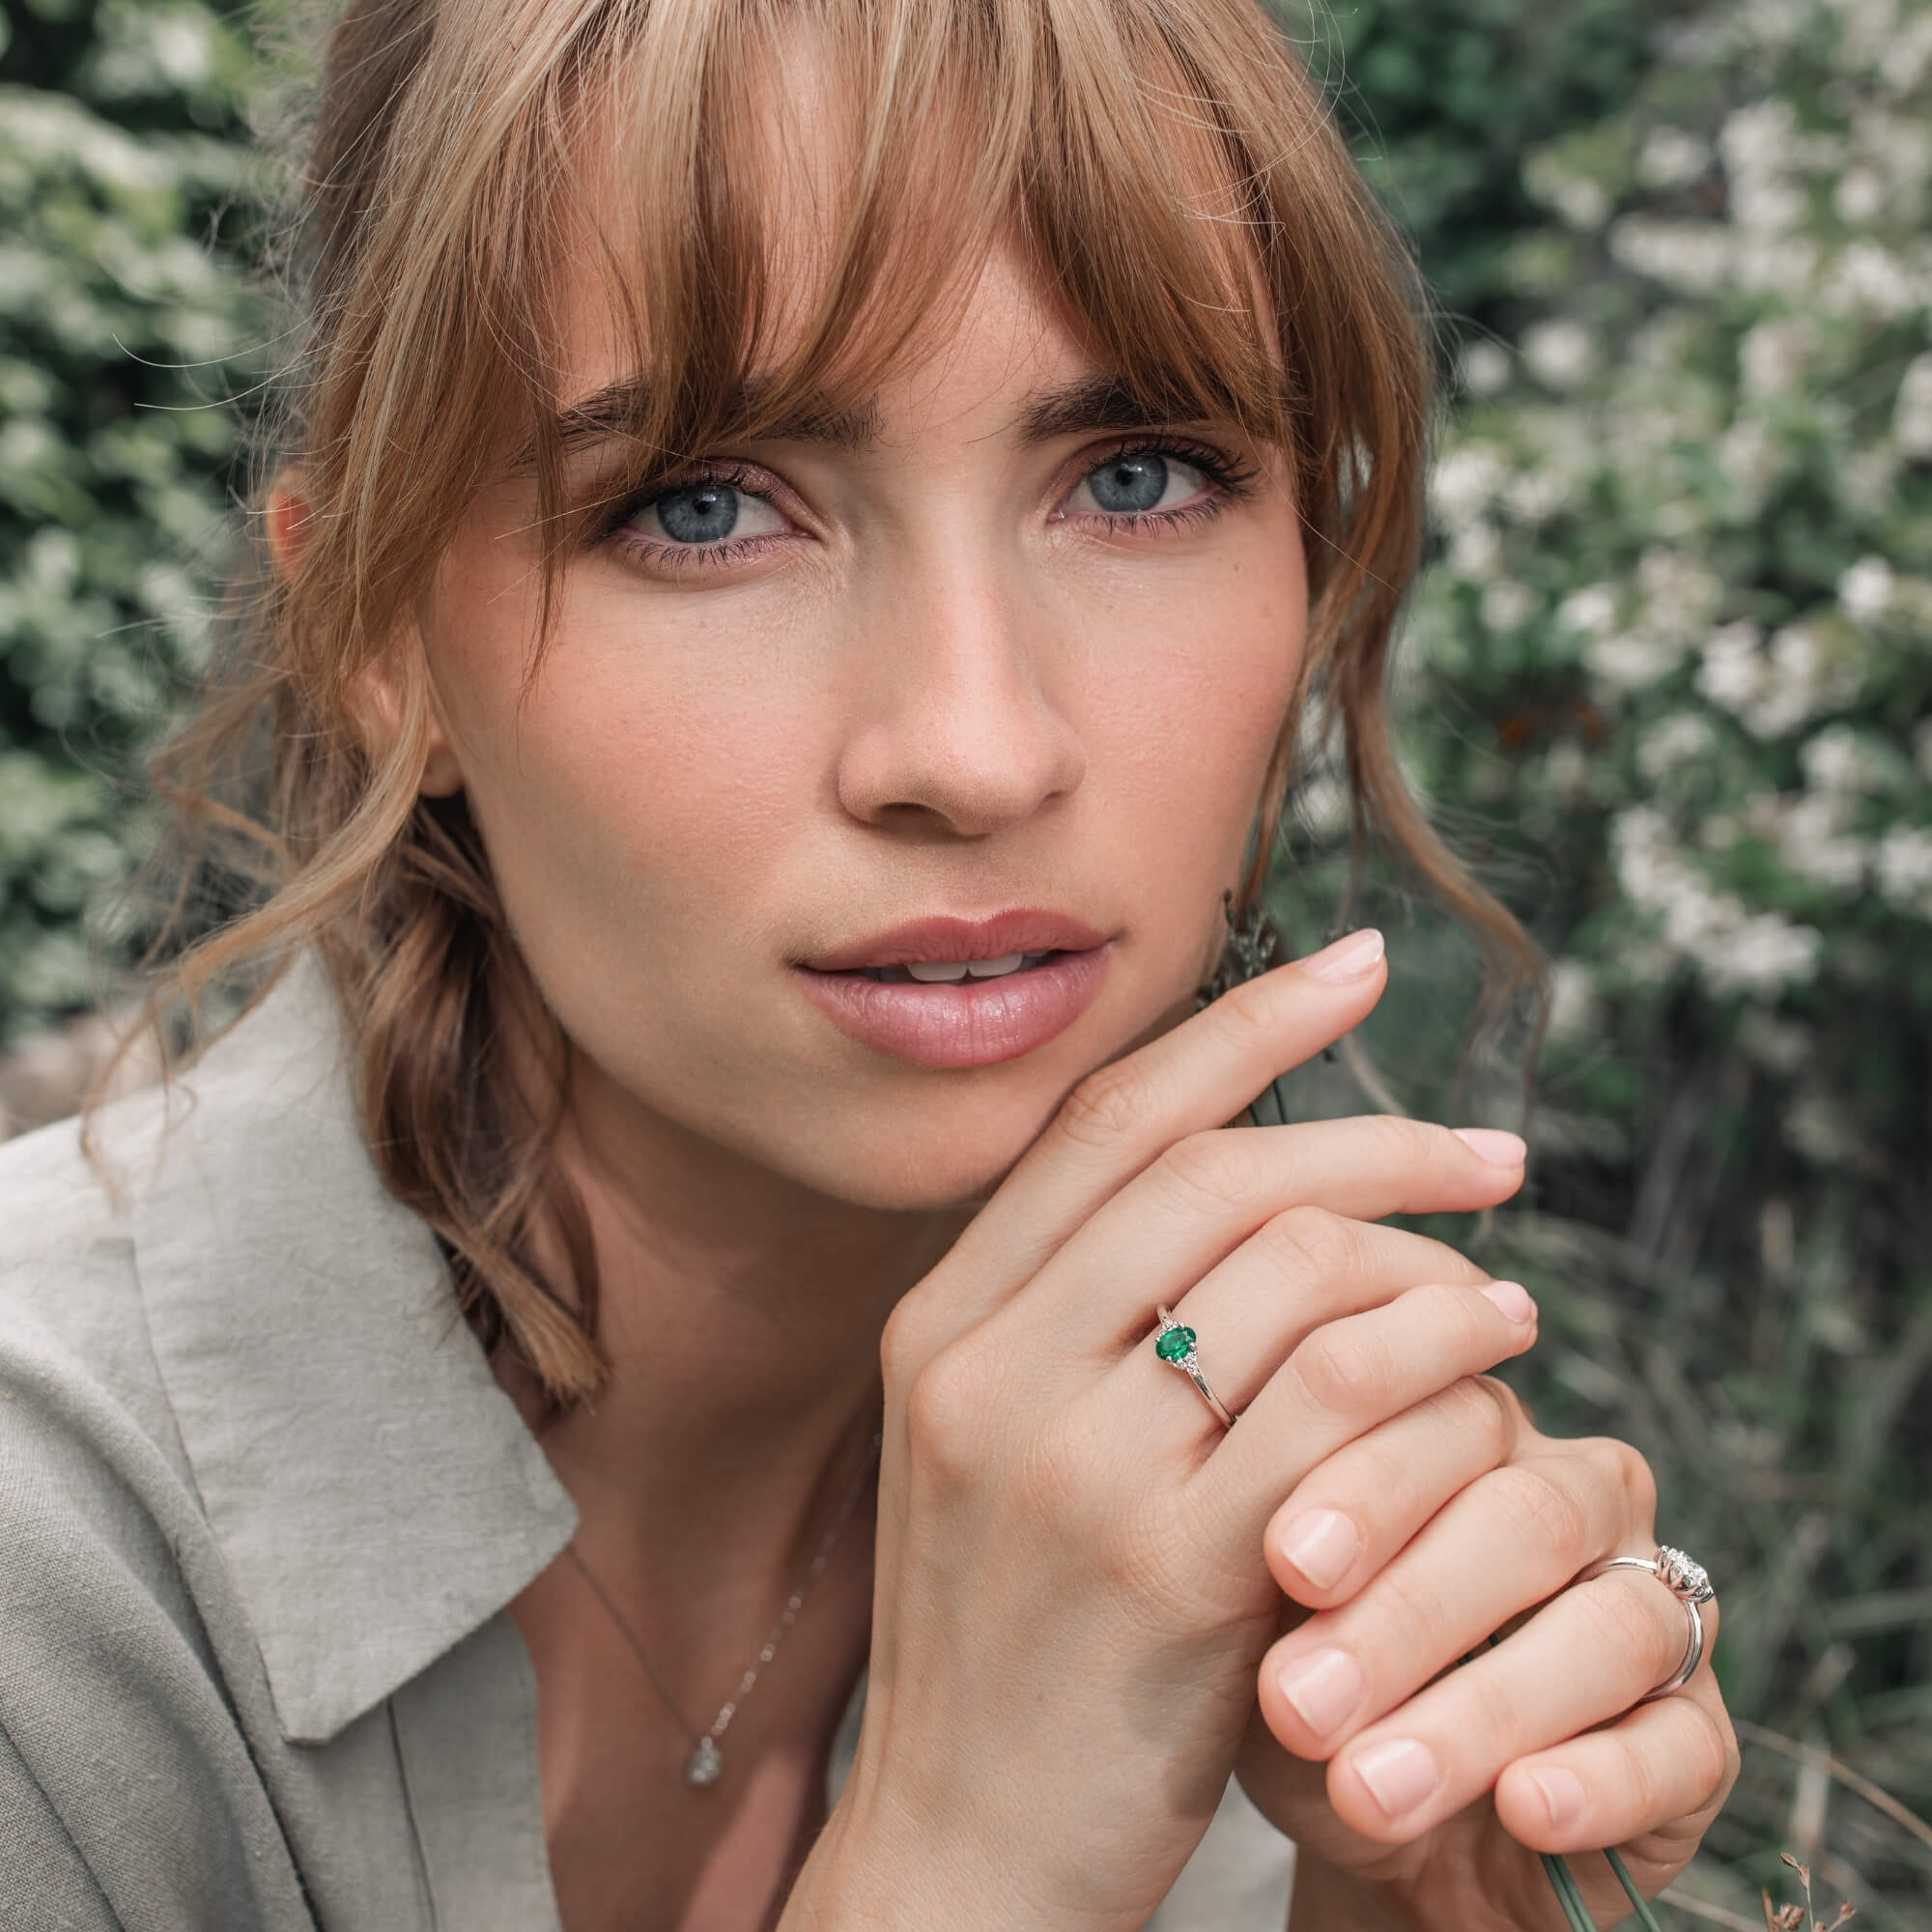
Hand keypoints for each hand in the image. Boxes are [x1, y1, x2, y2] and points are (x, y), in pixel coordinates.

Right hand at [786, 933, 1538, 1929]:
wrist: (963, 1851)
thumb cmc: (1008, 1640)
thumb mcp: (988, 1448)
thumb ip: (1071, 1311)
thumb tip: (1241, 1175)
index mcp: (939, 1321)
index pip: (1106, 1120)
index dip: (1244, 1027)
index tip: (1359, 973)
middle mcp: (987, 1368)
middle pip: (1214, 1173)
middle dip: (1376, 1133)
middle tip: (1492, 1149)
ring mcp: (1071, 1467)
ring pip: (1292, 1271)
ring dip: (1429, 1258)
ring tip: (1505, 1283)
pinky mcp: (1172, 1570)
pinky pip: (1345, 1402)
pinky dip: (1443, 1355)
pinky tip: (1498, 1361)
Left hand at [1235, 1385, 1739, 1929]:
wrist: (1370, 1815)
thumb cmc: (1313, 1677)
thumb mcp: (1271, 1613)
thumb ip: (1283, 1557)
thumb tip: (1289, 1561)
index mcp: (1474, 1427)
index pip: (1447, 1416)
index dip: (1368, 1487)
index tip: (1283, 1560)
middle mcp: (1581, 1495)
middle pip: (1527, 1515)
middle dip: (1407, 1612)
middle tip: (1301, 1701)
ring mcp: (1656, 1610)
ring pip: (1608, 1630)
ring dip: (1483, 1714)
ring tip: (1369, 1788)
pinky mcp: (1698, 1737)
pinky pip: (1677, 1748)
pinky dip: (1599, 1783)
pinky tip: (1523, 1809)